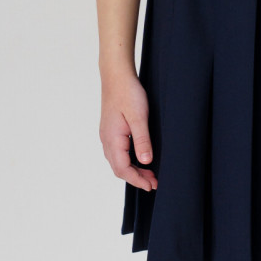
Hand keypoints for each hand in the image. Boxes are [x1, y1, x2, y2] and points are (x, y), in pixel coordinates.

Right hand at [99, 72, 157, 191]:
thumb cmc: (128, 93)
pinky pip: (117, 153)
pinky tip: (139, 159)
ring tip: (149, 174)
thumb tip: (146, 162)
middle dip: (136, 178)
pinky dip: (128, 161)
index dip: (137, 180)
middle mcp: (106, 140)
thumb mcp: (139, 117)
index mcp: (112, 139)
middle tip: (153, 182)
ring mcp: (107, 136)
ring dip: (133, 171)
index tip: (151, 185)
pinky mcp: (110, 131)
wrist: (116, 75)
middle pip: (119, 168)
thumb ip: (142, 140)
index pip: (123, 169)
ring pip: (118, 162)